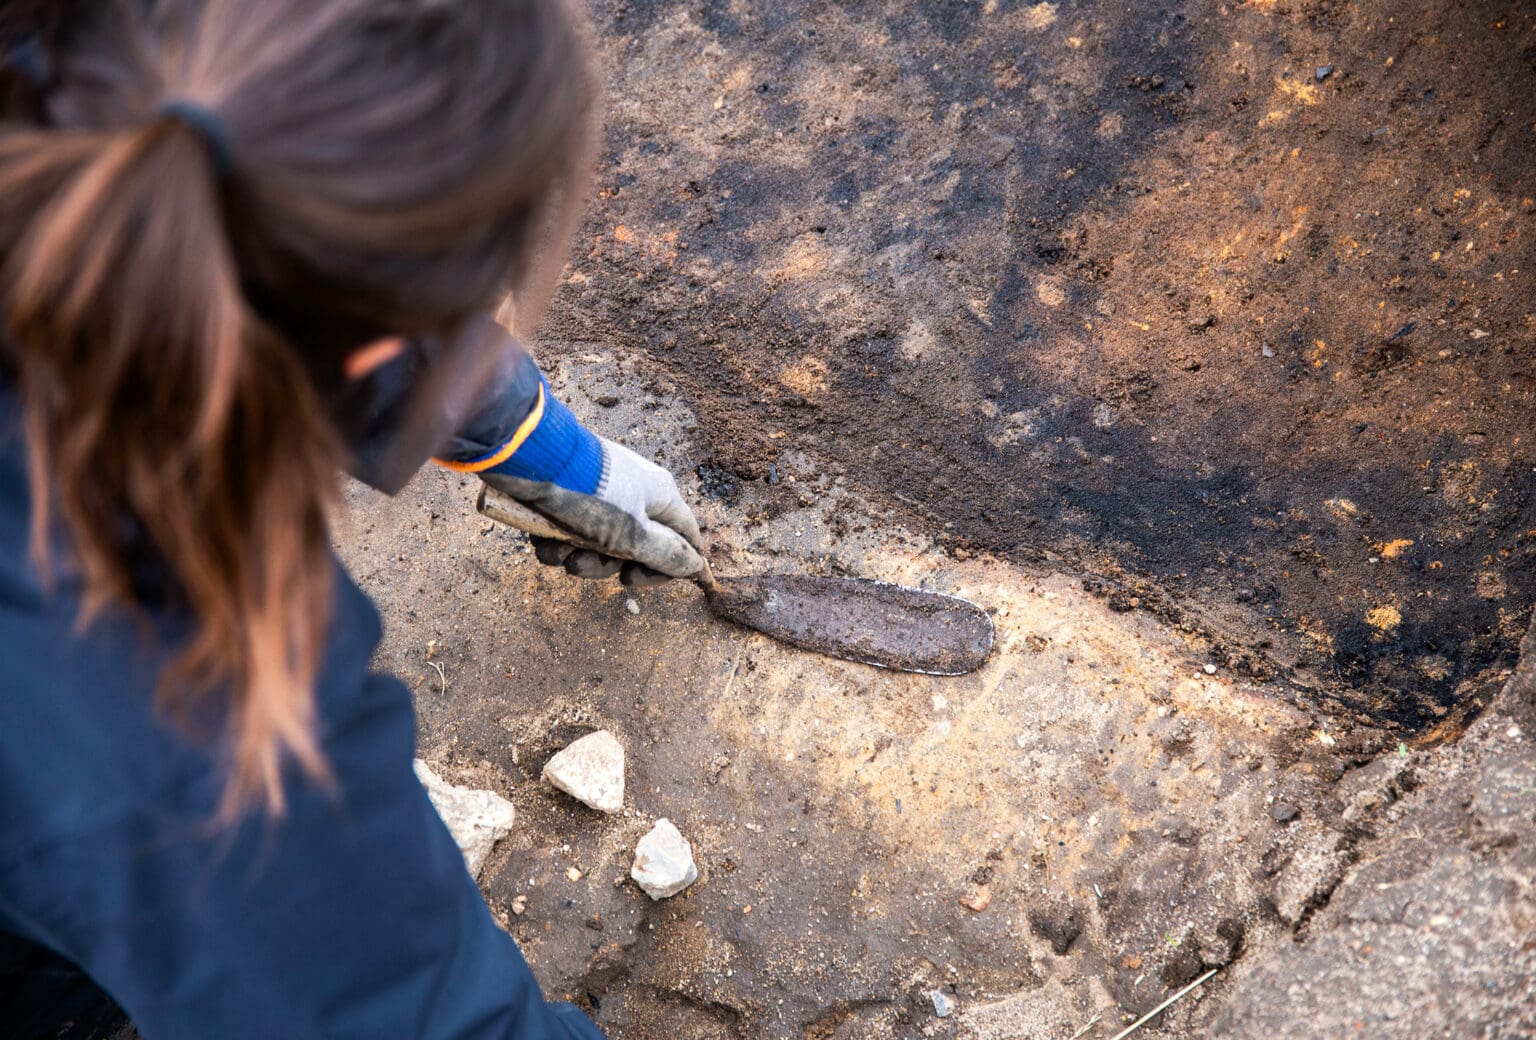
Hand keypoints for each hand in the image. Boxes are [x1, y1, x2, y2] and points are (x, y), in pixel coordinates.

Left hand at [481, 437, 703, 586]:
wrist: (533, 459)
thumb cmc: (592, 497)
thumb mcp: (634, 536)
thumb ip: (667, 556)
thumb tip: (696, 567)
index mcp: (661, 495)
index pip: (685, 538)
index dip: (668, 566)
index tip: (635, 581)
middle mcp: (636, 491)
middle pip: (634, 546)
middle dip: (605, 564)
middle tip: (584, 566)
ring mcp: (604, 492)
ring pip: (599, 541)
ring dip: (577, 555)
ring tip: (559, 552)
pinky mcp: (573, 493)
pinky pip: (573, 529)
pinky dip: (558, 541)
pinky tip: (543, 539)